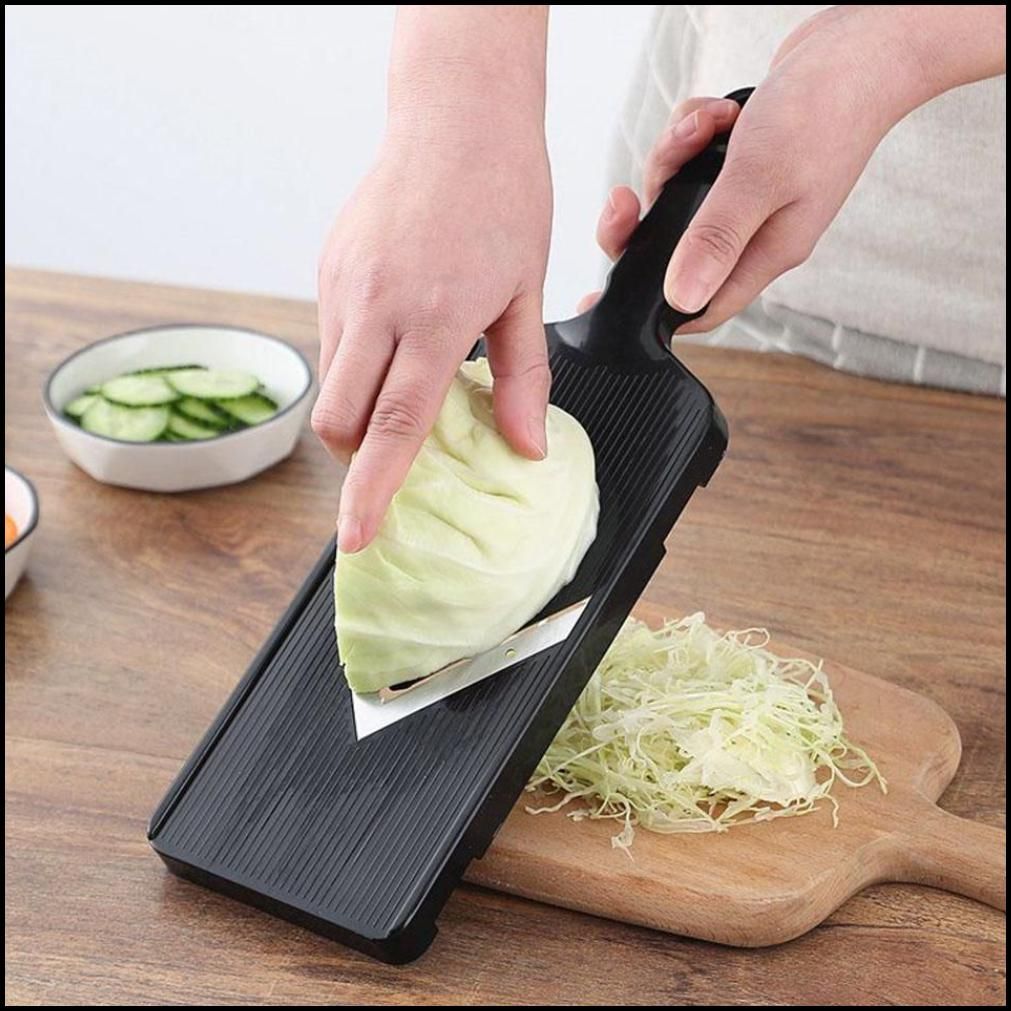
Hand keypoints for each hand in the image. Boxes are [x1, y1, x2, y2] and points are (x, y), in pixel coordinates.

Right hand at [314, 8, 551, 553]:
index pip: (394, 428)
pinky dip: (355, 365)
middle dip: (358, 458)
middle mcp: (377, 306)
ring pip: (328, 384)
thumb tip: (524, 448)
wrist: (457, 117)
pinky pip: (330, 341)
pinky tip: (394, 341)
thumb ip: (522, 377)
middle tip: (397, 455)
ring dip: (355, 411)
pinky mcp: (329, 269)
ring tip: (403, 389)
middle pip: (340, 420)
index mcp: (435, 318)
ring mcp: (344, 286)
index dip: (372, 492)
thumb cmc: (504, 196)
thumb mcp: (526, 291)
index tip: (356, 539)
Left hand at [584, 6, 983, 330]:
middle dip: (644, 218)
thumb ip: (716, 237)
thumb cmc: (826, 109)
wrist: (864, 46)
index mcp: (766, 252)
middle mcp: (755, 231)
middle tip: (627, 198)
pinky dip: (693, 132)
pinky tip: (720, 112)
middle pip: (674, 248)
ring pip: (676, 195)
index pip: (701, 306)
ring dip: (674, 157)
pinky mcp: (741, 162)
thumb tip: (680, 296)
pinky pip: (692, 158)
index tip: (607, 299)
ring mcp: (747, 196)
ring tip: (705, 127)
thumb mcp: (760, 177)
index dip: (655, 310)